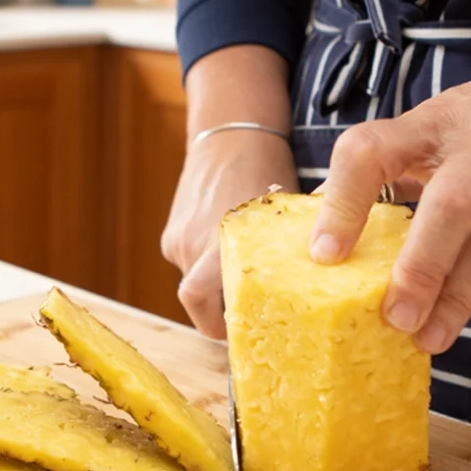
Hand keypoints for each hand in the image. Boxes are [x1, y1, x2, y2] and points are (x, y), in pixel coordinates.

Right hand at [162, 132, 299, 339]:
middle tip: (256, 309)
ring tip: (246, 269)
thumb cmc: (266, 171)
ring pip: (197, 282)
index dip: (216, 327)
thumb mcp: (277, 218)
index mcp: (218, 240)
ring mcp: (177, 239)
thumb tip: (299, 295)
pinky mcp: (171, 234)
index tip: (240, 335)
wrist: (230, 135)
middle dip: (225, 308)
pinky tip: (228, 248)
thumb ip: (277, 256)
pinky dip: (208, 263)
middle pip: (202, 300)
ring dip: (218, 283)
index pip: (199, 300)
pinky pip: (190, 263)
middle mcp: (190, 244)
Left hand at [309, 31, 470, 387]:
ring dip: (463, 294)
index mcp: (434, 123)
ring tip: (430, 341)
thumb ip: (394, 169)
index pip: (375, 150)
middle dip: (419, 264)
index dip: (345, 201)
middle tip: (390, 317)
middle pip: (450, 202)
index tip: (324, 254)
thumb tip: (326, 233)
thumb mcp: (441, 121)